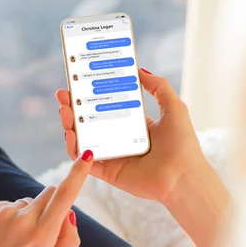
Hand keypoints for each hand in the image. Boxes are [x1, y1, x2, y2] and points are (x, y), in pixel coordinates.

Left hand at [0, 151, 93, 246]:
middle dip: (53, 204)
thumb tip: (70, 214)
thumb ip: (68, 241)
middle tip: (42, 230)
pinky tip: (1, 237)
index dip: (77, 173)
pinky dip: (10, 218)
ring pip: (29, 201)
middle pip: (50, 193)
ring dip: (28, 215)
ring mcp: (4, 211)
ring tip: (14, 241)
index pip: (65, 196)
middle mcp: (23, 219)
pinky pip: (10, 205)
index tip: (86, 155)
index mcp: (42, 235)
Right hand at [56, 69, 204, 202]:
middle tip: (63, 95)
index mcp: (133, 125)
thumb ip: (158, 86)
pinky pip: (84, 161)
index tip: (78, 82)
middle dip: (73, 108)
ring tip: (64, 112)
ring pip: (82, 140)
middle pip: (88, 122)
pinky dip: (74, 150)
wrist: (182, 176)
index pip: (105, 107)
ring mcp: (111, 156)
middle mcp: (119, 139)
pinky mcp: (107, 172)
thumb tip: (140, 69)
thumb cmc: (182, 144)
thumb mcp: (173, 107)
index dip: (90, 95)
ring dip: (69, 126)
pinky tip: (71, 136)